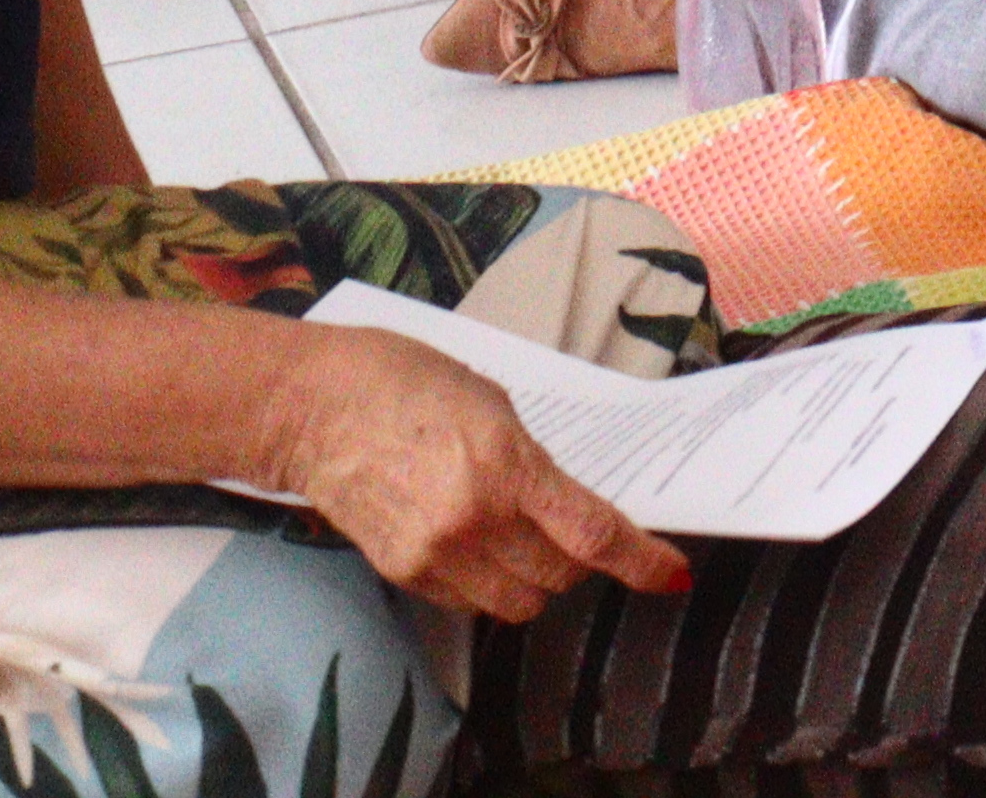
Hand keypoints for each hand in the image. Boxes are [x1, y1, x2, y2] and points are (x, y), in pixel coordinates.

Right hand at [266, 324, 688, 621]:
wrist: (313, 408)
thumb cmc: (405, 383)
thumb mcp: (492, 405)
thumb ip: (534, 463)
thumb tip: (571, 508)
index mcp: (506, 466)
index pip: (592, 534)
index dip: (642, 562)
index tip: (671, 575)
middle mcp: (474, 522)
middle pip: (560, 577)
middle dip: (583, 563)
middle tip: (577, 534)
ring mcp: (435, 555)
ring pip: (518, 604)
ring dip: (538, 582)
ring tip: (526, 541)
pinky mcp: (404, 574)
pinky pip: (471, 604)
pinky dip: (491, 586)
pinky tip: (480, 547)